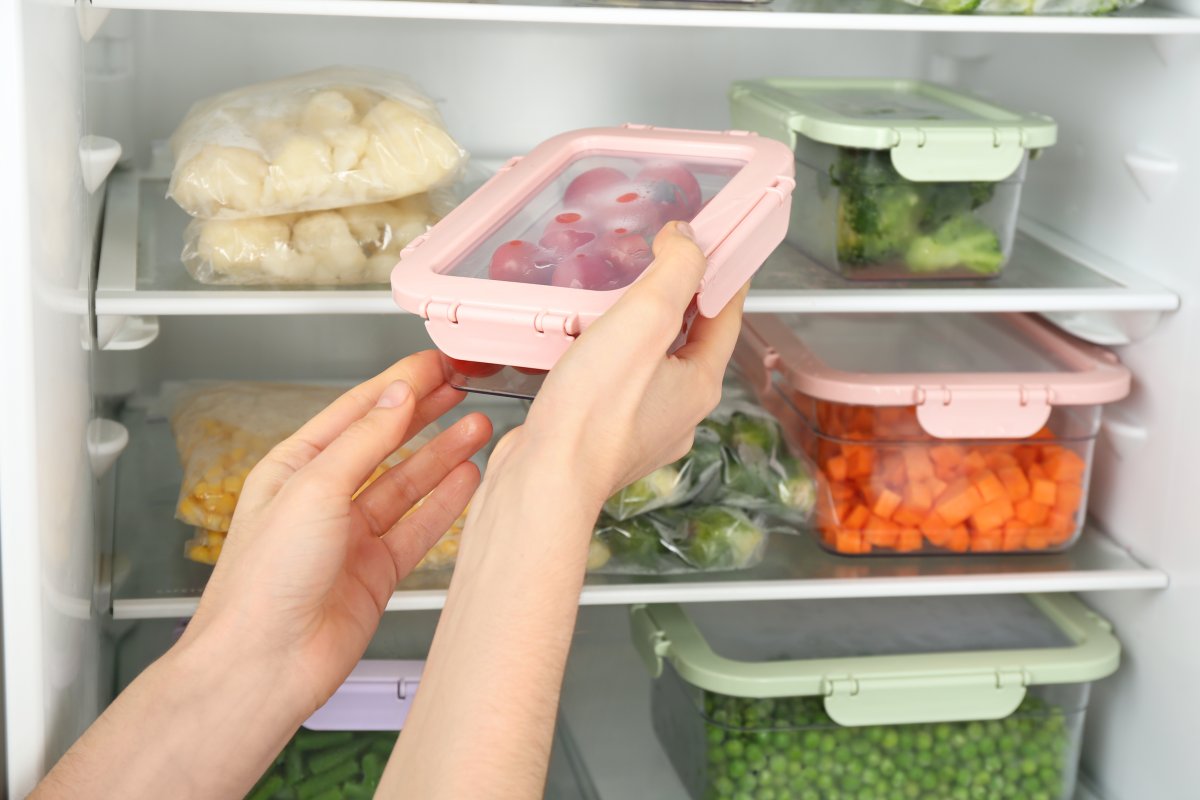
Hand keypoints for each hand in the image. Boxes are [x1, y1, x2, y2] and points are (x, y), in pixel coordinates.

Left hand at [181, 351, 492, 714]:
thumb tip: (397, 396)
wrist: (264, 664)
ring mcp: (351, 536)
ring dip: (443, 454)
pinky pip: (419, 527)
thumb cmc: (261, 583)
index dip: (398, 384)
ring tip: (478, 427)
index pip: (356, 412)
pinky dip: (445, 503)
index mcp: (294, 468)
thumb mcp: (313, 489)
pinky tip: (467, 480)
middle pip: (385, 442)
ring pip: (408, 483)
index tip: (434, 364)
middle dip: (425, 412)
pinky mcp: (376, 571)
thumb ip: (363, 440)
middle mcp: (322, 499)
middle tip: (462, 387)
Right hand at [513, 221, 746, 510]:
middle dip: (677, 301)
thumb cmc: (593, 411)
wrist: (543, 480)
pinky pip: (614, 388)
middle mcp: (677, 412)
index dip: (723, 275)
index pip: (727, 316)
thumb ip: (675, 272)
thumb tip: (689, 241)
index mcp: (699, 384)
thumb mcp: (644, 319)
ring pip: (649, 367)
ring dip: (637, 333)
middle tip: (658, 263)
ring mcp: (640, 430)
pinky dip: (605, 360)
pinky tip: (579, 348)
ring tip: (612, 302)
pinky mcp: (602, 440)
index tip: (717, 245)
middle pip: (689, 342)